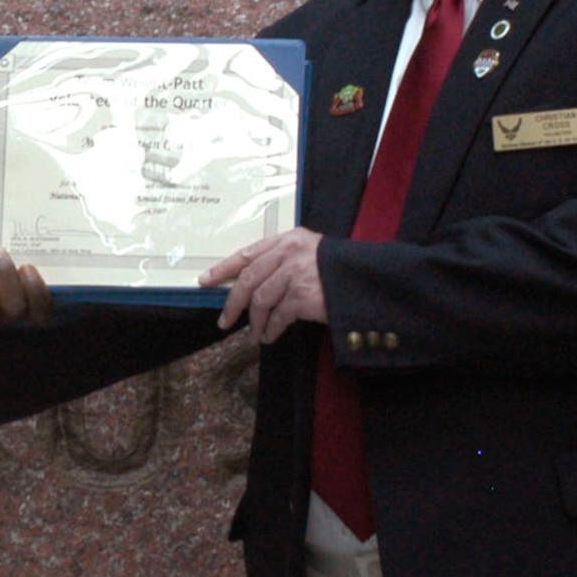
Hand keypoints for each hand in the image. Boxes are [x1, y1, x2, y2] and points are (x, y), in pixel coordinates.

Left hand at [201, 229, 327, 343]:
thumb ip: (285, 260)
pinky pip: (278, 317)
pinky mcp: (302, 296)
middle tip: (225, 320)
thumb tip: (251, 285)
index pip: (248, 253)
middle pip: (248, 279)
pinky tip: (270, 336)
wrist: (369, 281)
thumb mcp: (312, 253)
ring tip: (255, 335)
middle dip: (232, 302)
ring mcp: (295, 273)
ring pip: (260, 300)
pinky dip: (271, 329)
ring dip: (255, 322)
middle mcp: (289, 253)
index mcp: (289, 239)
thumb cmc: (339, 271)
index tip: (206, 280)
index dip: (223, 268)